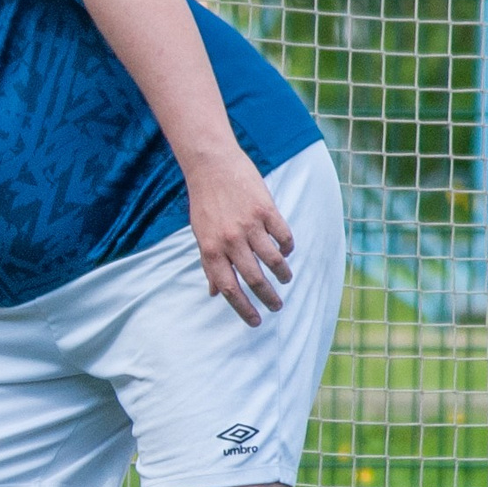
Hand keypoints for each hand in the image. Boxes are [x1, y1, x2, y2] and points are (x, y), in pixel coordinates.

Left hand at [182, 152, 292, 326]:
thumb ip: (209, 264)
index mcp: (211, 249)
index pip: (229, 288)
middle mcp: (230, 241)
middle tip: (277, 306)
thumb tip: (213, 292)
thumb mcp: (199, 235)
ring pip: (273, 261)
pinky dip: (287, 249)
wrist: (211, 164)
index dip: (243, 308)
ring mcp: (249, 225)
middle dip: (269, 298)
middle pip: (255, 279)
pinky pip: (284, 237)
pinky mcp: (266, 210)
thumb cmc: (205, 202)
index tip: (255, 322)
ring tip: (286, 279)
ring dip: (282, 274)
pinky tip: (286, 252)